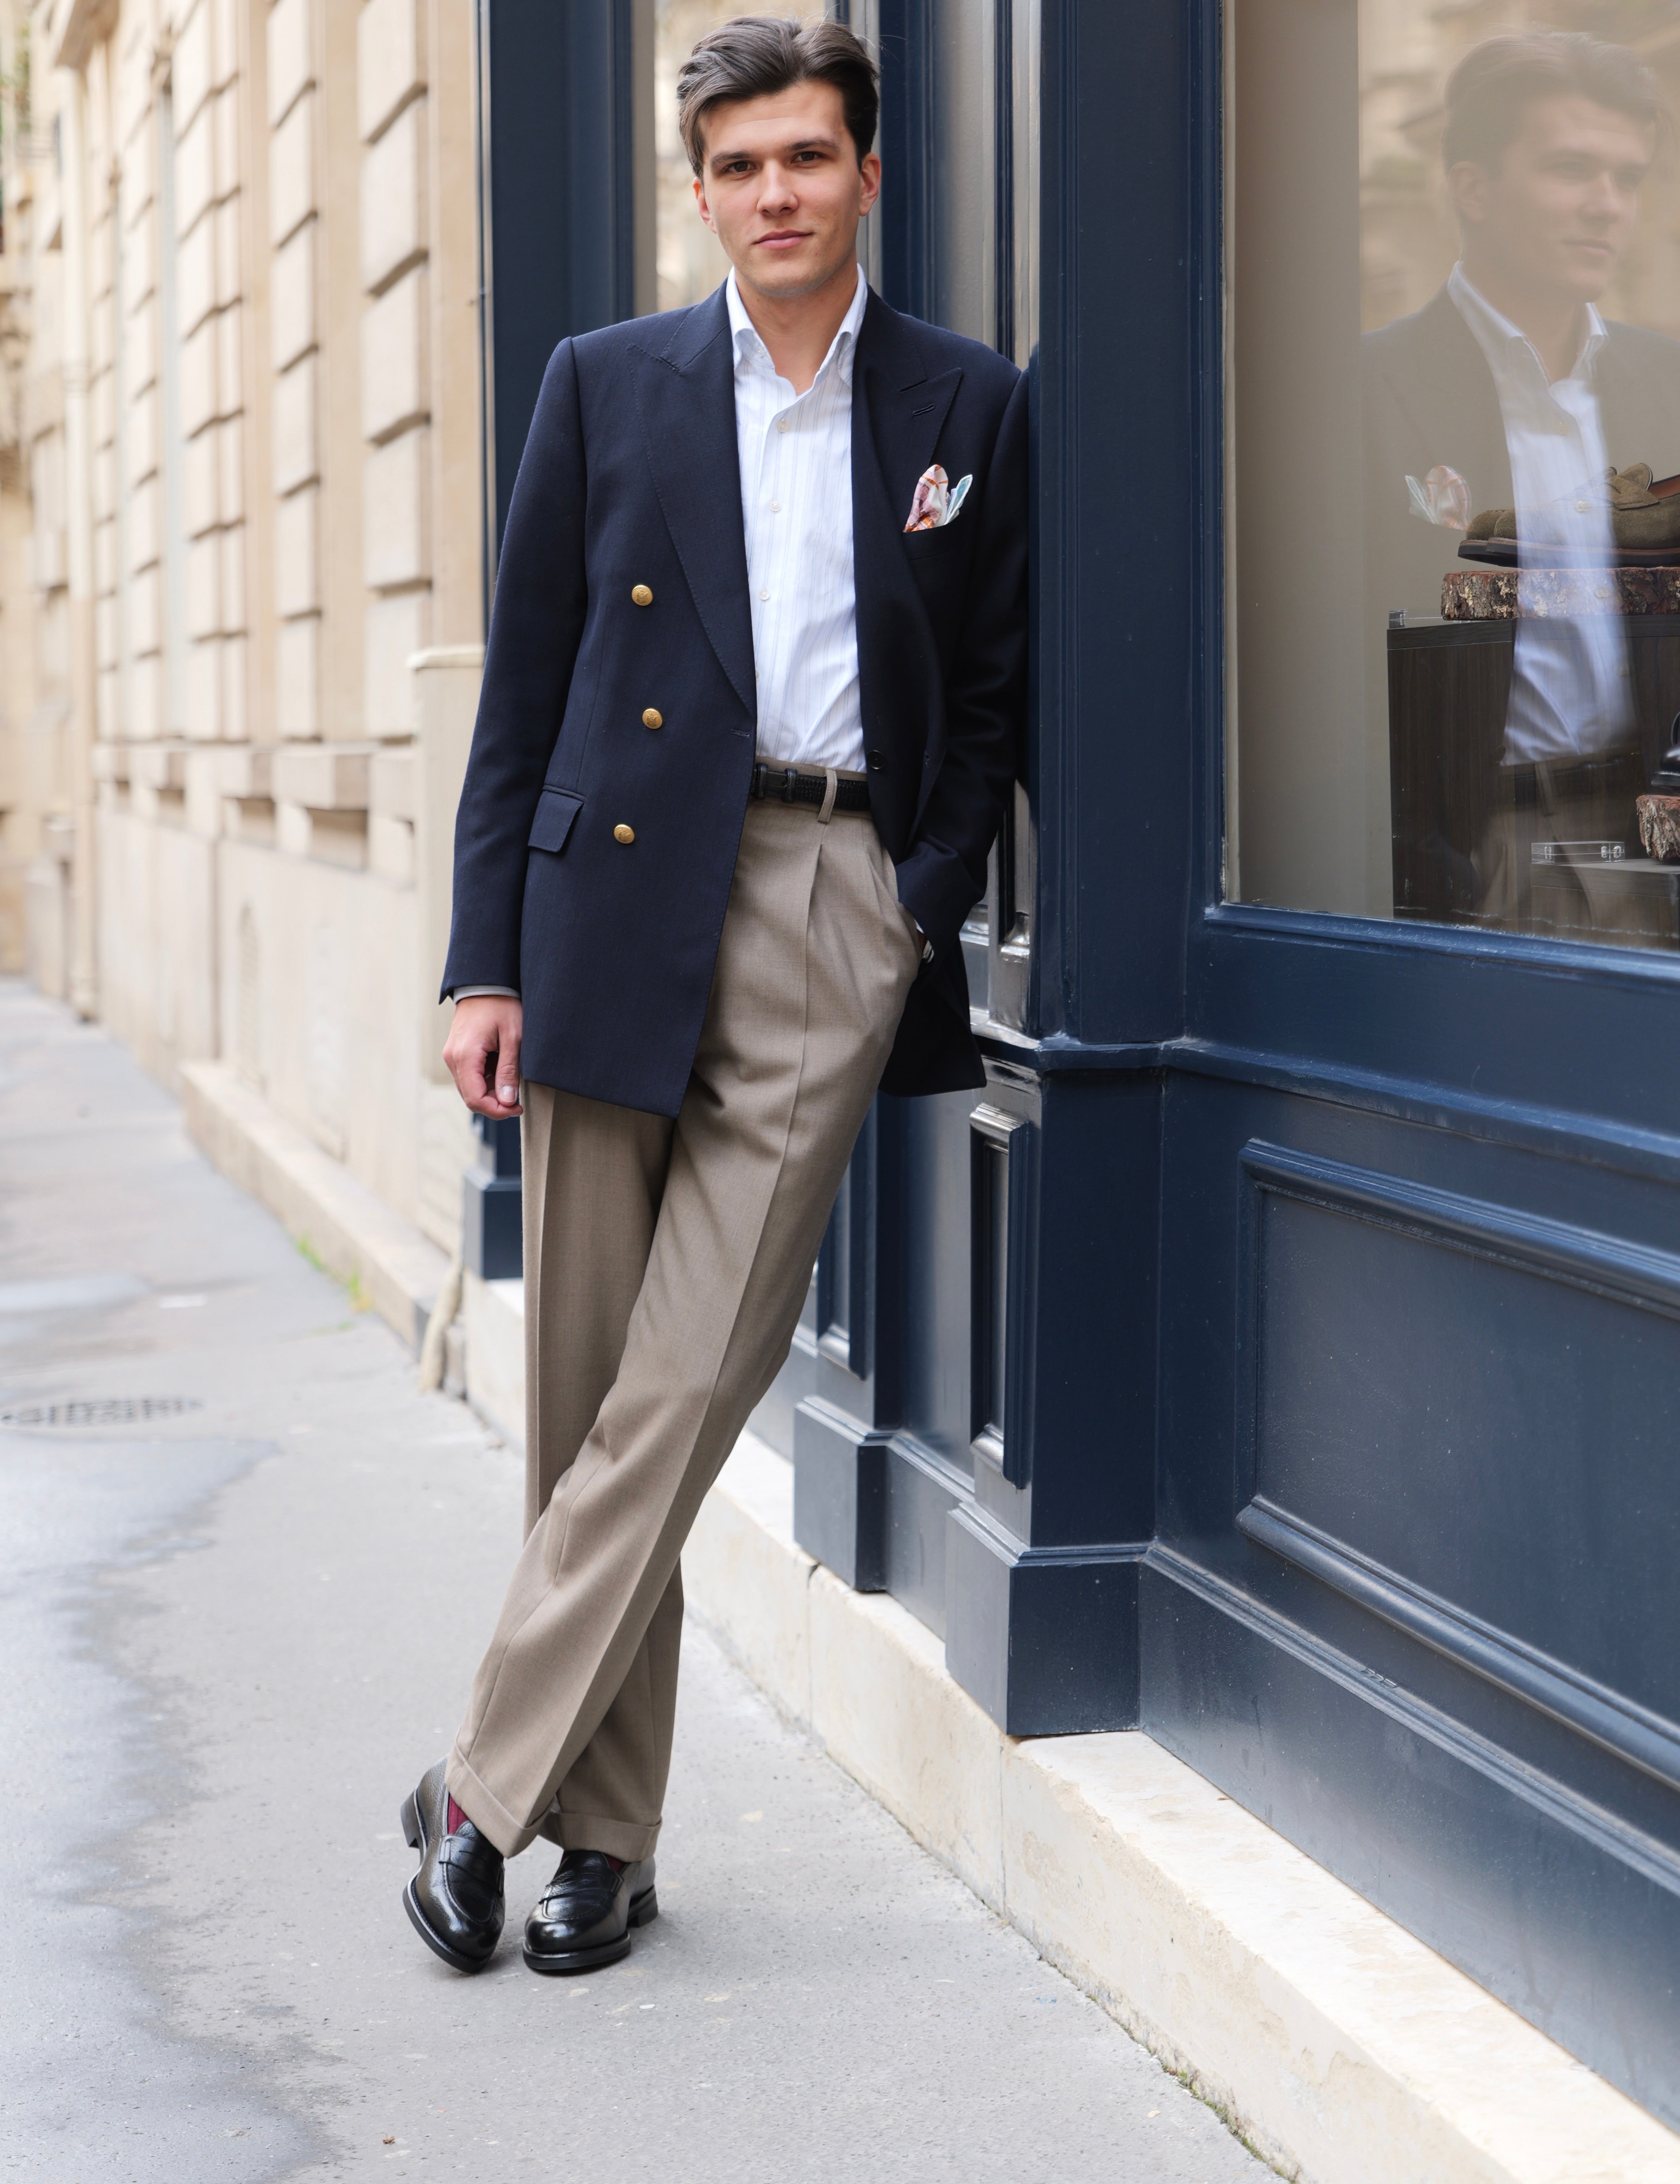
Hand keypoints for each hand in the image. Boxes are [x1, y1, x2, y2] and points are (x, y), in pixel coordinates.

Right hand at [444, 996, 523, 1118]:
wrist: (485, 982)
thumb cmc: (501, 1004)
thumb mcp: (513, 1037)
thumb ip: (509, 1070)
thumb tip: (507, 1100)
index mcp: (465, 1056)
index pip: (475, 1099)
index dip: (498, 1110)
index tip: (517, 1107)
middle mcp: (453, 1059)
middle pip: (471, 1097)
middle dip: (495, 1104)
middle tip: (518, 1099)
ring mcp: (452, 1056)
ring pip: (470, 1088)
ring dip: (491, 1092)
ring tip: (512, 1080)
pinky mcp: (457, 1053)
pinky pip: (469, 1076)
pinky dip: (486, 1081)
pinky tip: (501, 1070)